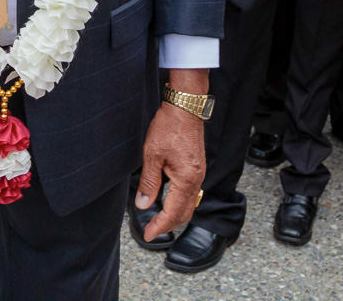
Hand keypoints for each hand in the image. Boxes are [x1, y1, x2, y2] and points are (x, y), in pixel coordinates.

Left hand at [136, 92, 206, 241]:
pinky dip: (179, 202)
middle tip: (151, 230)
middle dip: (168, 224)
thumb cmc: (169, 127)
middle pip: (184, 213)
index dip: (160, 227)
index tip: (148, 235)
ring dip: (174, 214)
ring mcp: (199, 174)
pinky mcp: (197, 167)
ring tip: (157, 218)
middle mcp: (196, 179)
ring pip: (189, 204)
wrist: (186, 107)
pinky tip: (168, 200)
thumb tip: (143, 205)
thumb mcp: (152, 155)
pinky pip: (190, 193)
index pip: (173, 213)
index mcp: (186, 179)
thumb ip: (149, 182)